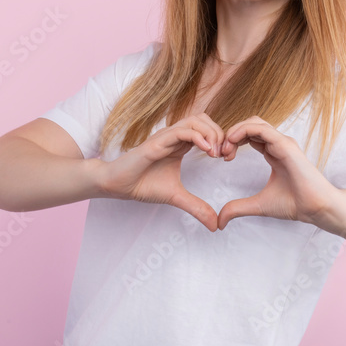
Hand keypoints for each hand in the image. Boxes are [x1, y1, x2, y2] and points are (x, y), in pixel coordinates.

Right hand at [97, 113, 224, 231]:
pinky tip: (207, 151)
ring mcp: (165, 137)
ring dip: (211, 133)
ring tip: (216, 153)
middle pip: (204, 119)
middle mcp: (174, 137)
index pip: (207, 129)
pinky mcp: (156, 143)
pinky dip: (197, 137)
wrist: (117, 186)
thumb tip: (215, 226)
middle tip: (225, 155)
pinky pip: (180, 131)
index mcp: (180, 144)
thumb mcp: (176, 197)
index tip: (228, 158)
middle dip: (220, 133)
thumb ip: (196, 207)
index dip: (221, 139)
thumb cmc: (143, 185)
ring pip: (194, 120)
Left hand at [217, 116, 342, 230]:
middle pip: (250, 125)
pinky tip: (232, 141)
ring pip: (255, 122)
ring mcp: (283, 143)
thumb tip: (220, 221)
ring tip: (225, 148)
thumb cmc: (294, 204)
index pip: (249, 136)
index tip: (223, 158)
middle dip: (231, 135)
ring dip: (235, 131)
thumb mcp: (258, 205)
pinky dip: (244, 130)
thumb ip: (238, 208)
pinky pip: (262, 129)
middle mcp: (278, 144)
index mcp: (273, 153)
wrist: (315, 208)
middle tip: (221, 152)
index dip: (232, 142)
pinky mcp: (286, 145)